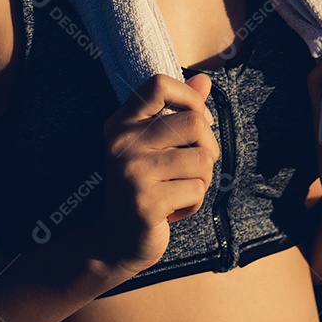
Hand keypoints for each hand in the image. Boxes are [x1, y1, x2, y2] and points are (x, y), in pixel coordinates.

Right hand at [93, 73, 220, 275]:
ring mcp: (132, 172)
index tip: (196, 122)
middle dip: (207, 148)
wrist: (114, 241)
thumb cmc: (143, 187)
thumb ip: (179, 111)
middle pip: (194, 124)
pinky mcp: (146, 201)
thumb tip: (205, 80)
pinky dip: (194, 204)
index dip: (189, 98)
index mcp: (121, 123)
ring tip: (178, 191)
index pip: (159, 84)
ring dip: (202, 181)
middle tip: (193, 168)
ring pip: (202, 160)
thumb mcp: (155, 145)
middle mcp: (122, 142)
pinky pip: (197, 190)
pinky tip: (172, 210)